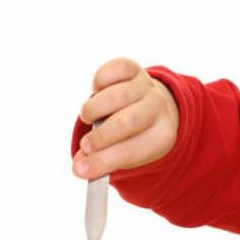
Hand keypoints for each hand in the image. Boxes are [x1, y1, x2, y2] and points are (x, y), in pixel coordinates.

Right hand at [72, 58, 179, 178]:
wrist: (155, 106)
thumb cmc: (135, 135)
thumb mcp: (126, 152)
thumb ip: (102, 159)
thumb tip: (78, 166)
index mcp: (161, 136)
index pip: (131, 151)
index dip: (103, 161)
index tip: (79, 170)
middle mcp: (158, 109)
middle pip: (126, 123)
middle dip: (100, 137)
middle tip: (84, 146)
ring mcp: (146, 86)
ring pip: (116, 96)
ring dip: (93, 110)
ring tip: (88, 118)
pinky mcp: (133, 69)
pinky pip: (113, 70)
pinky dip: (99, 81)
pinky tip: (97, 91)